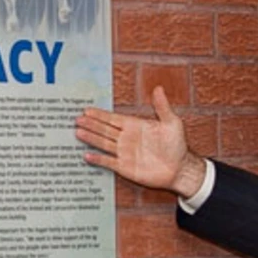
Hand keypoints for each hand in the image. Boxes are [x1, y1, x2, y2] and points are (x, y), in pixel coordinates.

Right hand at [76, 86, 206, 197]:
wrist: (180, 169)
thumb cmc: (177, 146)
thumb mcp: (172, 123)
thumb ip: (162, 107)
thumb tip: (158, 88)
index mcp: (134, 125)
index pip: (113, 118)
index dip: (100, 114)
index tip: (87, 109)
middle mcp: (126, 138)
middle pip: (104, 129)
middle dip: (91, 124)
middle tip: (77, 119)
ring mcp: (125, 153)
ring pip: (104, 143)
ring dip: (91, 138)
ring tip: (78, 132)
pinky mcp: (126, 167)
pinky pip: (109, 162)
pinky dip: (98, 159)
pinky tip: (87, 155)